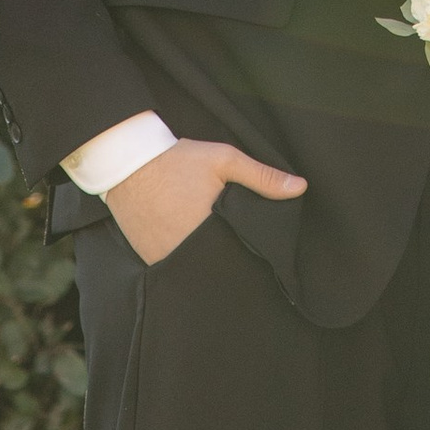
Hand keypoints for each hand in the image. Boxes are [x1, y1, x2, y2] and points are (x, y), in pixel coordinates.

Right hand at [104, 137, 304, 265]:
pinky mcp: (150, 260)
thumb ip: (262, 176)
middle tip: (237, 253)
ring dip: (205, 262)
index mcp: (212, 230)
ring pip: (196, 269)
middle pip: (218, 265)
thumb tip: (301, 187)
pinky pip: (174, 268)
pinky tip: (190, 247)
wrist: (128, 163)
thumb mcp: (225, 160)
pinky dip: (184, 261)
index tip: (260, 257)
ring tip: (215, 251)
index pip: (240, 257)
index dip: (251, 257)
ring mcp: (166, 259)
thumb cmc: (179, 161)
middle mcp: (188, 251)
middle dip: (229, 261)